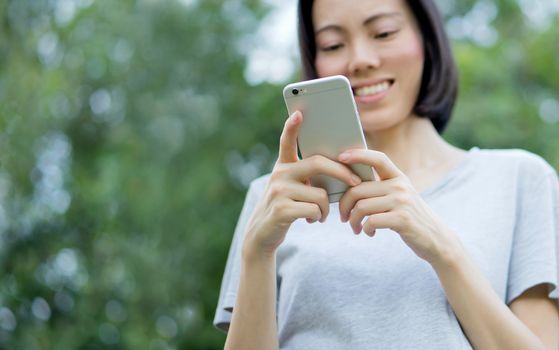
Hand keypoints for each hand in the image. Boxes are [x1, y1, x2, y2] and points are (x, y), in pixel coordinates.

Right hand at [243, 111, 361, 258]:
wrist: (263, 234)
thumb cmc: (286, 207)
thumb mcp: (292, 188)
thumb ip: (308, 176)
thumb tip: (342, 169)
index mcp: (283, 166)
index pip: (287, 142)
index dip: (292, 127)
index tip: (299, 113)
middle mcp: (279, 174)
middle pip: (317, 163)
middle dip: (341, 172)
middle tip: (355, 181)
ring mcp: (279, 191)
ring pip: (320, 194)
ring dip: (327, 208)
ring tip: (321, 214)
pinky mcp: (281, 209)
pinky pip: (315, 210)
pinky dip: (319, 217)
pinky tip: (313, 220)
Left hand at [338, 149, 461, 263]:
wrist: (436, 239)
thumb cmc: (410, 218)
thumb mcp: (400, 196)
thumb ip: (381, 188)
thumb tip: (349, 182)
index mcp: (399, 177)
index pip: (378, 158)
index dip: (358, 155)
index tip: (340, 157)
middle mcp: (401, 186)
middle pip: (358, 189)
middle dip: (344, 205)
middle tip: (344, 218)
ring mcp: (402, 202)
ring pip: (361, 207)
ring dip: (353, 221)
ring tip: (356, 228)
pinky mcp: (402, 219)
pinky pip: (371, 221)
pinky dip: (365, 229)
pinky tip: (369, 233)